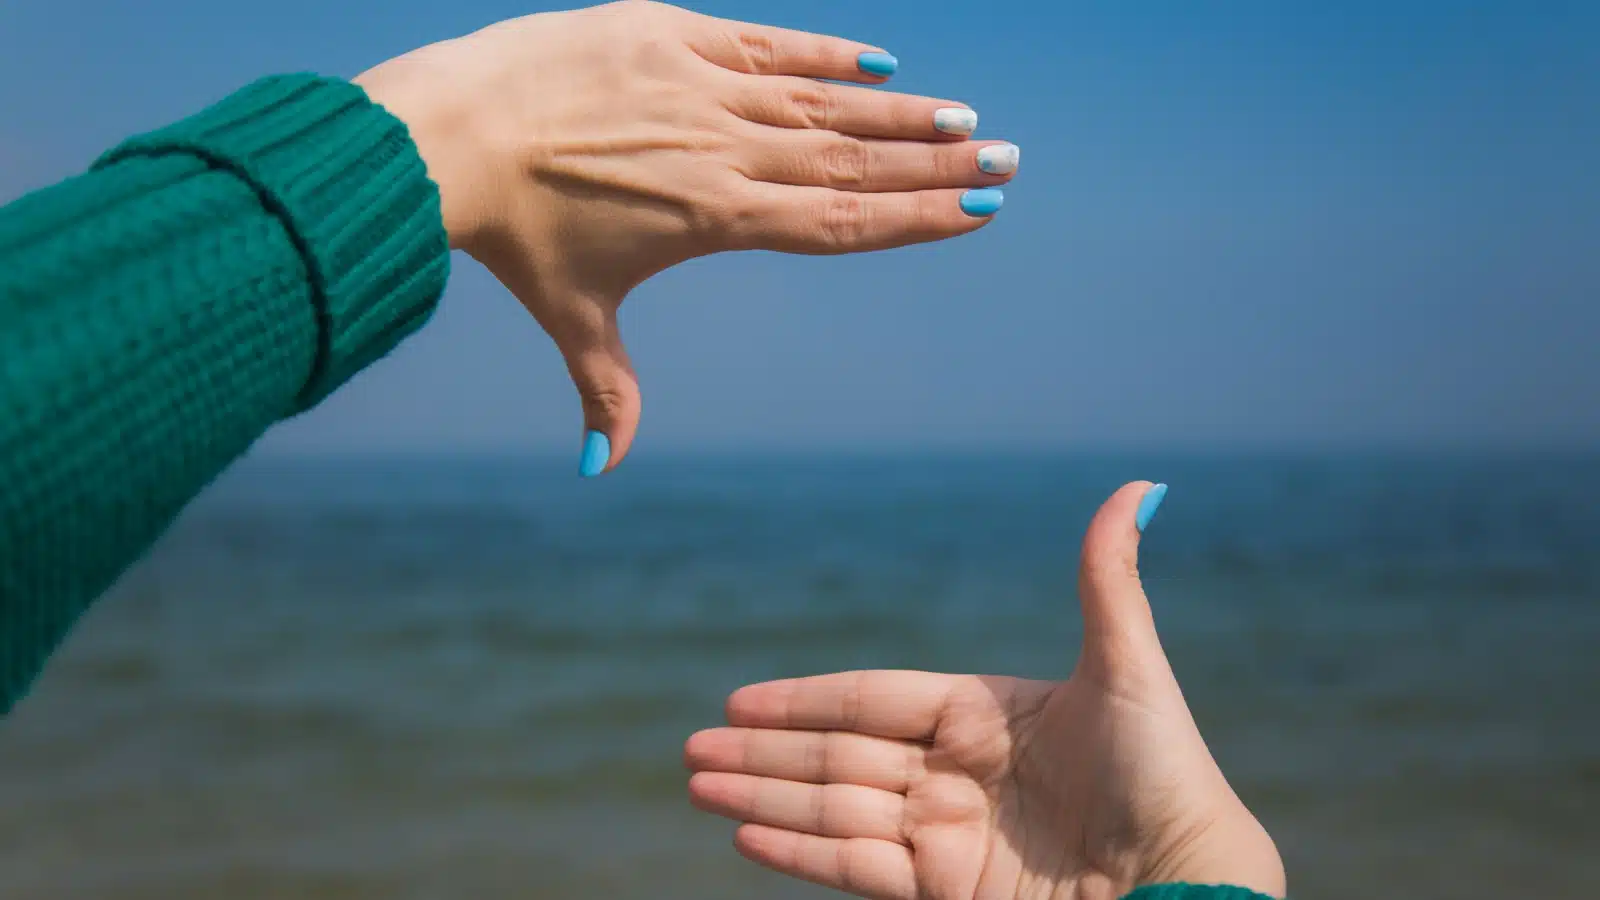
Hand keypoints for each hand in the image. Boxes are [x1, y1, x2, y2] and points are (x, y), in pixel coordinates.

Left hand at [355, 1, 1017, 474]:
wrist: (448, 136)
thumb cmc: (512, 236)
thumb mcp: (572, 315)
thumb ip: (606, 391)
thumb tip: (601, 470)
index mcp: (716, 219)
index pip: (839, 221)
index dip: (913, 219)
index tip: (977, 213)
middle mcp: (725, 152)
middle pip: (852, 162)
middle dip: (935, 167)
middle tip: (1006, 162)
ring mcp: (699, 88)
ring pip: (822, 103)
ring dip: (898, 116)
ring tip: (963, 122)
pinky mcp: (668, 34)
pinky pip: (766, 45)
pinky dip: (825, 53)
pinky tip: (881, 64)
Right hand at [684, 482, 1285, 899]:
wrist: (1185, 882)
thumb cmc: (1166, 772)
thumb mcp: (1130, 670)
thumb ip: (1107, 583)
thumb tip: (1137, 486)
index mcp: (982, 717)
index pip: (874, 702)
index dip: (807, 700)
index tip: (742, 701)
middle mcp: (955, 775)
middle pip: (840, 756)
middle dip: (763, 753)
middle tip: (692, 749)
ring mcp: (947, 836)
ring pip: (836, 809)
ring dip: (764, 798)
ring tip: (698, 786)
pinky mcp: (946, 892)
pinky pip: (858, 866)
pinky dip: (801, 853)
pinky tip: (746, 838)